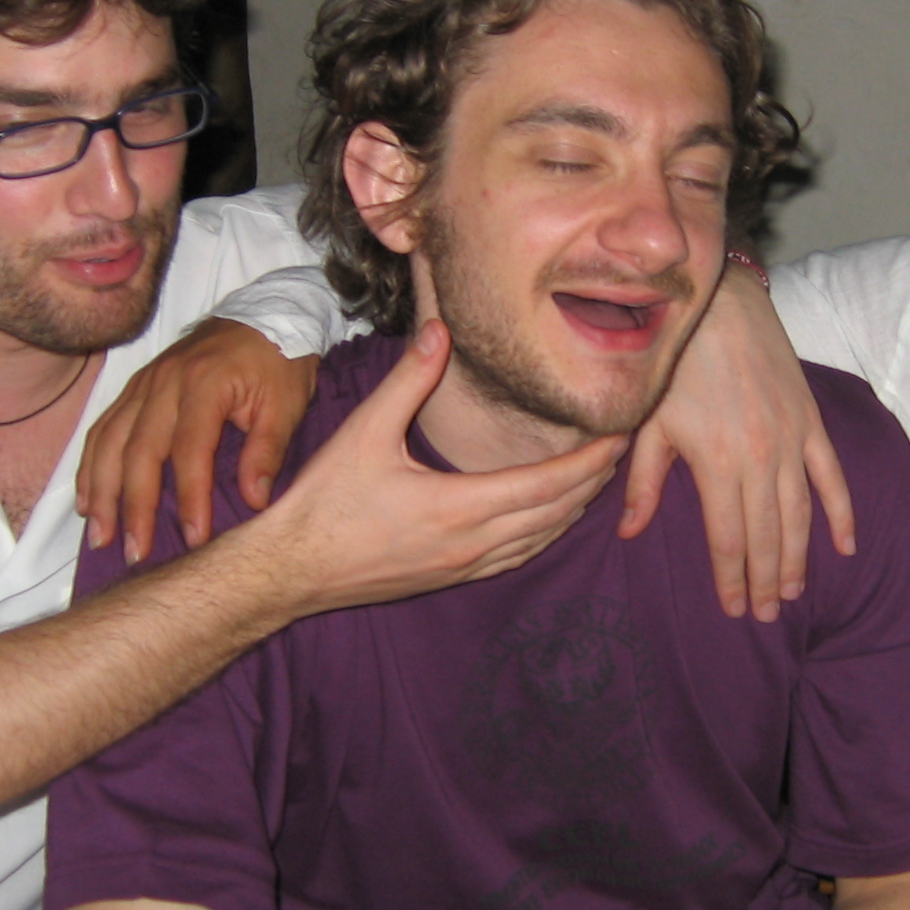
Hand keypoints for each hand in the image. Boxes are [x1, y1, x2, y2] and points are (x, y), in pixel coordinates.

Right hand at [77, 316, 318, 563]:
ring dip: (101, 491)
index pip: (190, 451)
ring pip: (109, 441)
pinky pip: (103, 427)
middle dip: (133, 506)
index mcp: (205, 384)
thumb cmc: (281, 360)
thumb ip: (268, 451)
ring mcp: (145, 382)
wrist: (268, 312)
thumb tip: (253, 502)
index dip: (190, 498)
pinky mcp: (136, 386)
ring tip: (100, 535)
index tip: (195, 539)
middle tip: (134, 551)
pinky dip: (91, 465)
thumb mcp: (287, 402)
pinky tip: (88, 499)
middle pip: (138, 451)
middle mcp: (165, 382)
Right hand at [255, 321, 626, 614]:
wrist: (290, 570)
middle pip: (555, 515)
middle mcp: (470, 544)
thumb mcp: (364, 432)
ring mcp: (463, 568)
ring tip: (595, 478)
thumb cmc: (324, 502)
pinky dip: (544, 535)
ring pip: (540, 541)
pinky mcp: (451, 578)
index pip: (545, 484)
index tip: (617, 436)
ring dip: (573, 510)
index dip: (588, 461)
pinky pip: (516, 558)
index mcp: (456, 506)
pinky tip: (549, 519)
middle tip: (619, 450)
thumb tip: (439, 331)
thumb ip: (407, 380)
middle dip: (592, 481)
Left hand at [621, 265, 855, 620]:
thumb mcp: (649, 424)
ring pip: (800, 515)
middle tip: (767, 615)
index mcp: (715, 463)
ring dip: (798, 558)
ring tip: (793, 592)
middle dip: (765, 580)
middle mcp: (759, 458)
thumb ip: (642, 482)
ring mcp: (791, 441)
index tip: (733, 609)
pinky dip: (841, 514)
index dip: (731, 578)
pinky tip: (845, 547)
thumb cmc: (675, 365)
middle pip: (766, 536)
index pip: (728, 538)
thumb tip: (628, 534)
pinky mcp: (811, 423)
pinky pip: (831, 478)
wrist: (719, 307)